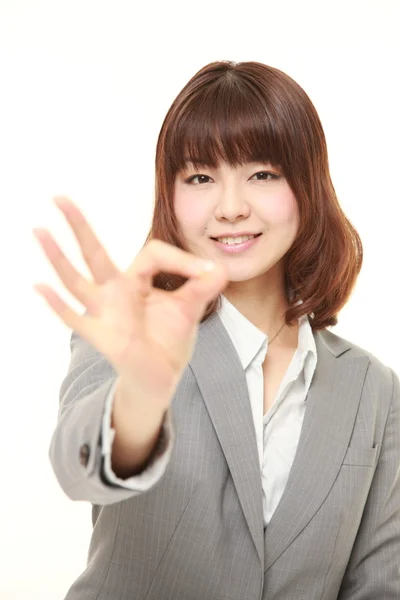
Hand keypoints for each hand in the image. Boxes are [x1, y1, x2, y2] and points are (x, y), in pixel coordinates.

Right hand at [33, 196, 227, 409]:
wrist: (162, 377)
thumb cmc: (169, 340)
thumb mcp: (190, 308)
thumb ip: (204, 287)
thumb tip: (219, 268)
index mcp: (138, 281)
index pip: (152, 252)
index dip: (180, 258)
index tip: (206, 273)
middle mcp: (116, 291)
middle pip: (94, 253)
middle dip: (79, 226)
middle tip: (60, 197)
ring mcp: (105, 312)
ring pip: (76, 280)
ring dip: (57, 256)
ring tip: (39, 230)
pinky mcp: (102, 335)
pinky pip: (75, 318)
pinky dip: (57, 304)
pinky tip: (39, 287)